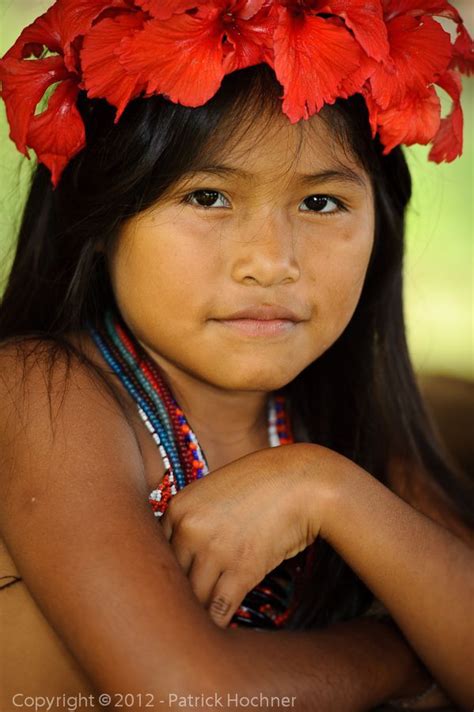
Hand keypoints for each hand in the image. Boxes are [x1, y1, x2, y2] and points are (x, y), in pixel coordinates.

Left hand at [160, 442, 340, 626]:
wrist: (303, 482)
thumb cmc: (262, 483)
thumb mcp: (216, 490)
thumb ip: (194, 517)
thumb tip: (181, 553)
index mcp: (178, 506)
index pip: (156, 551)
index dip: (163, 572)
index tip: (168, 586)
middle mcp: (190, 528)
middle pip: (171, 577)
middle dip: (176, 595)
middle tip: (176, 611)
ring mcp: (215, 549)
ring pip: (194, 597)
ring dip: (196, 613)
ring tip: (194, 628)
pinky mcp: (242, 569)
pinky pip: (220, 607)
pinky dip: (218, 621)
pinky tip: (217, 631)